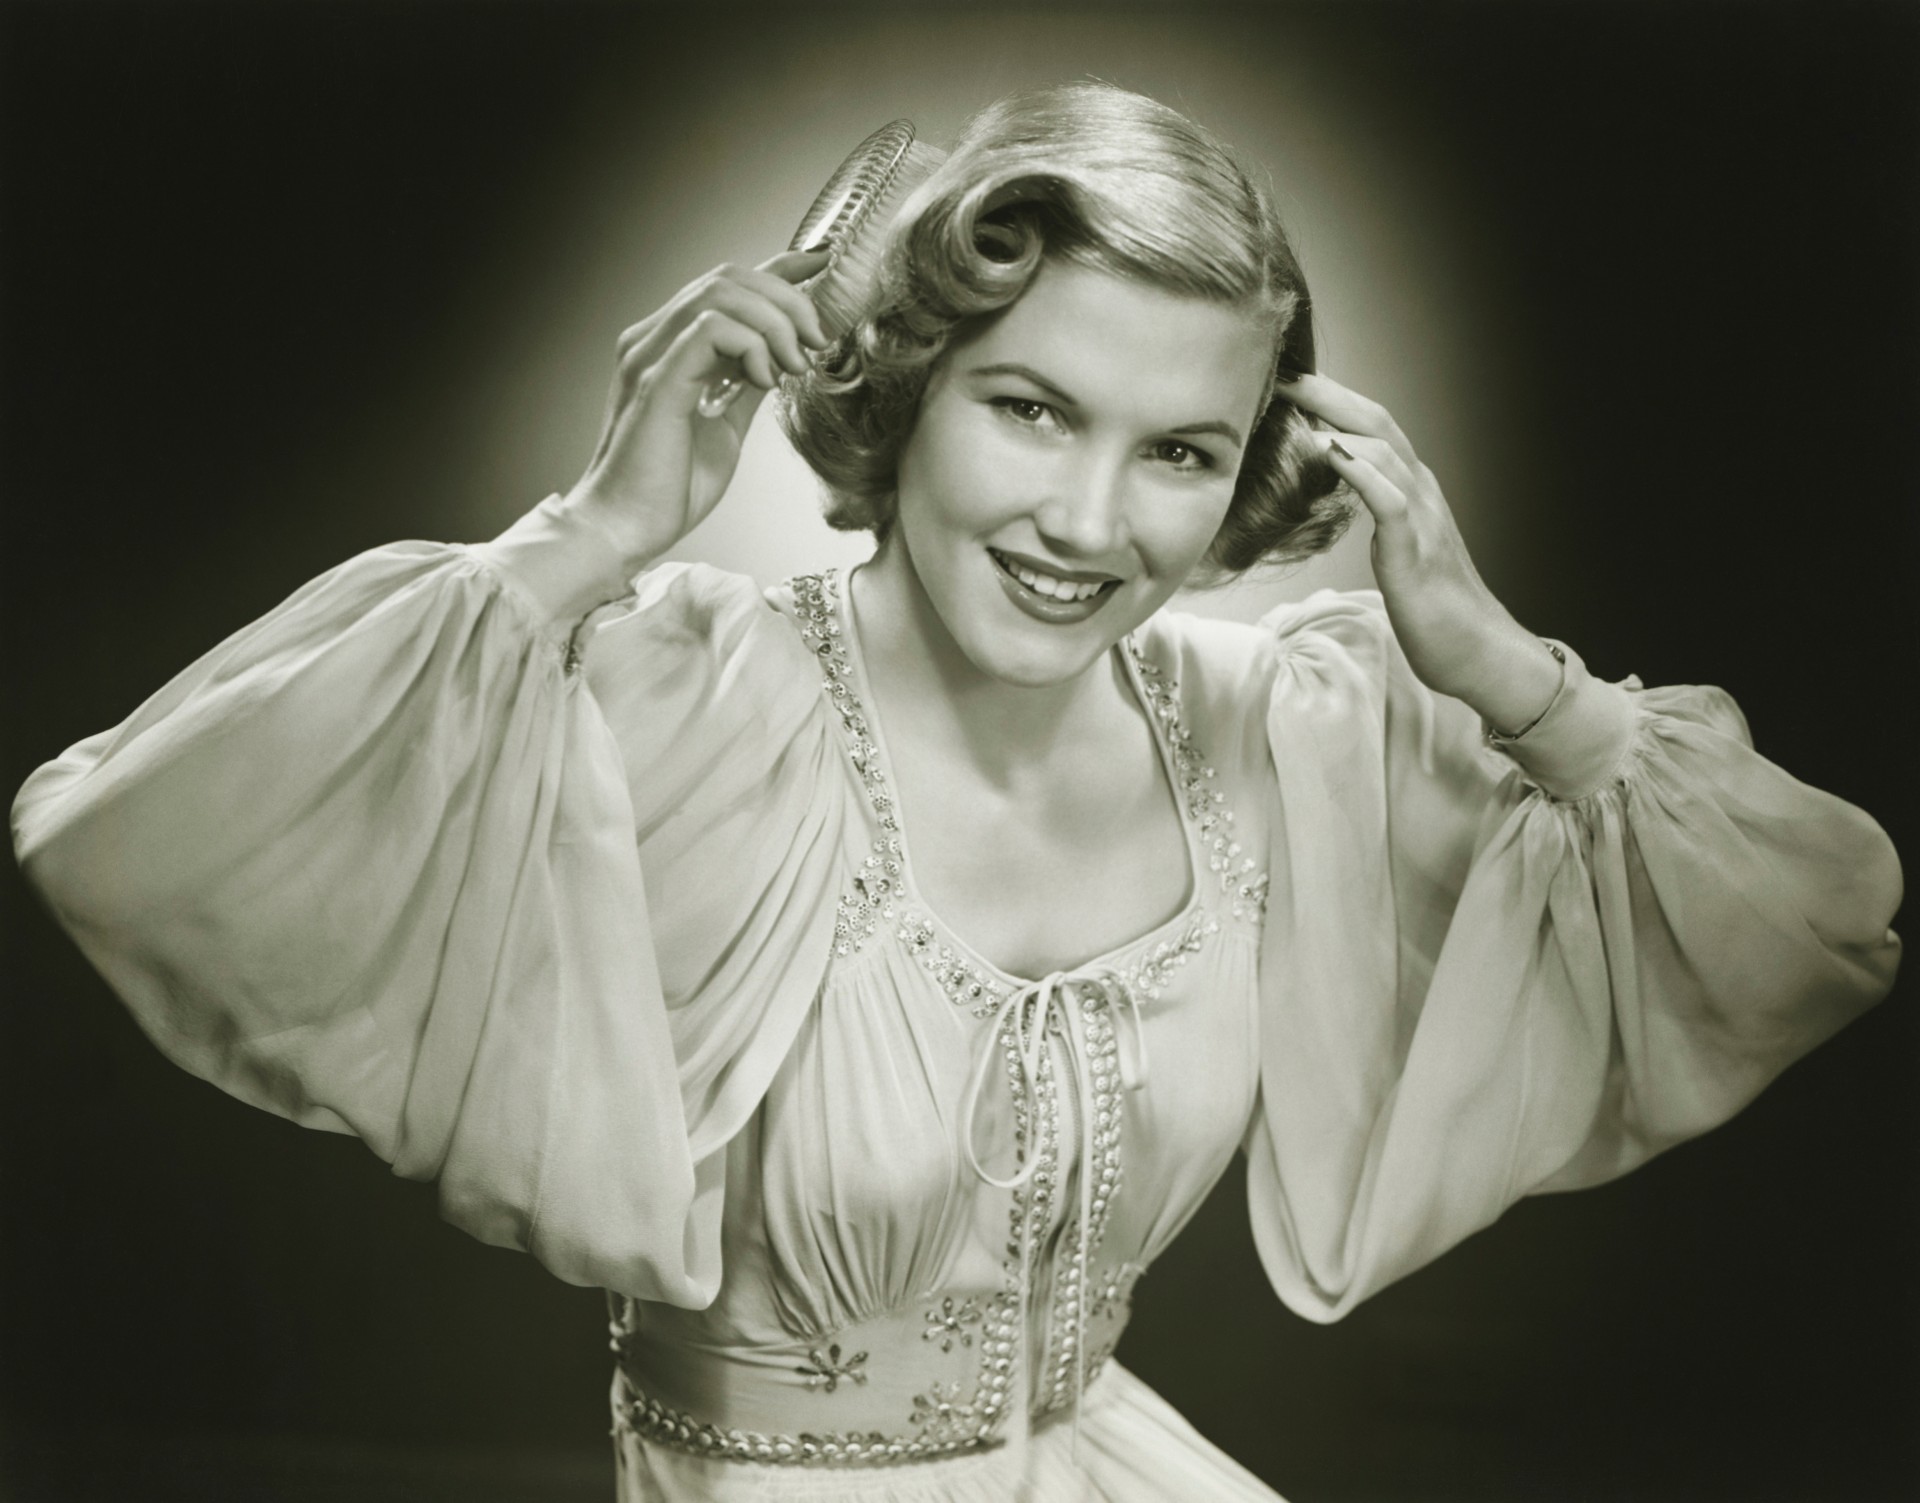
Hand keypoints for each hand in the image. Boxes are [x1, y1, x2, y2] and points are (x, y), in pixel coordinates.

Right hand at [560, 250, 830, 567]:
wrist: (624, 529)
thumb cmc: (666, 488)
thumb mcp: (724, 427)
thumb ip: (745, 387)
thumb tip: (782, 361)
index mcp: (668, 346)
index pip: (726, 285)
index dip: (779, 267)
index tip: (823, 263)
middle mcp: (652, 339)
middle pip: (729, 278)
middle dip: (787, 300)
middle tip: (817, 342)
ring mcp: (650, 356)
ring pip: (721, 294)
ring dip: (774, 322)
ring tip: (795, 365)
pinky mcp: (656, 381)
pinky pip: (709, 330)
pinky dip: (751, 346)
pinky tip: (763, 379)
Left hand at [1279, 372, 1561, 731]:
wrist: (1476, 650)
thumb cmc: (1433, 607)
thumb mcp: (1396, 546)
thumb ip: (1374, 509)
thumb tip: (1337, 486)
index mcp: (1413, 489)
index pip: (1371, 426)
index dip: (1330, 399)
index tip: (1288, 381)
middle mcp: (1421, 490)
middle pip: (1375, 420)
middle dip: (1326, 392)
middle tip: (1279, 370)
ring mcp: (1422, 515)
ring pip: (1382, 446)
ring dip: (1334, 419)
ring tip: (1290, 400)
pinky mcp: (1415, 549)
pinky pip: (1389, 498)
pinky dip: (1359, 469)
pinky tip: (1329, 452)